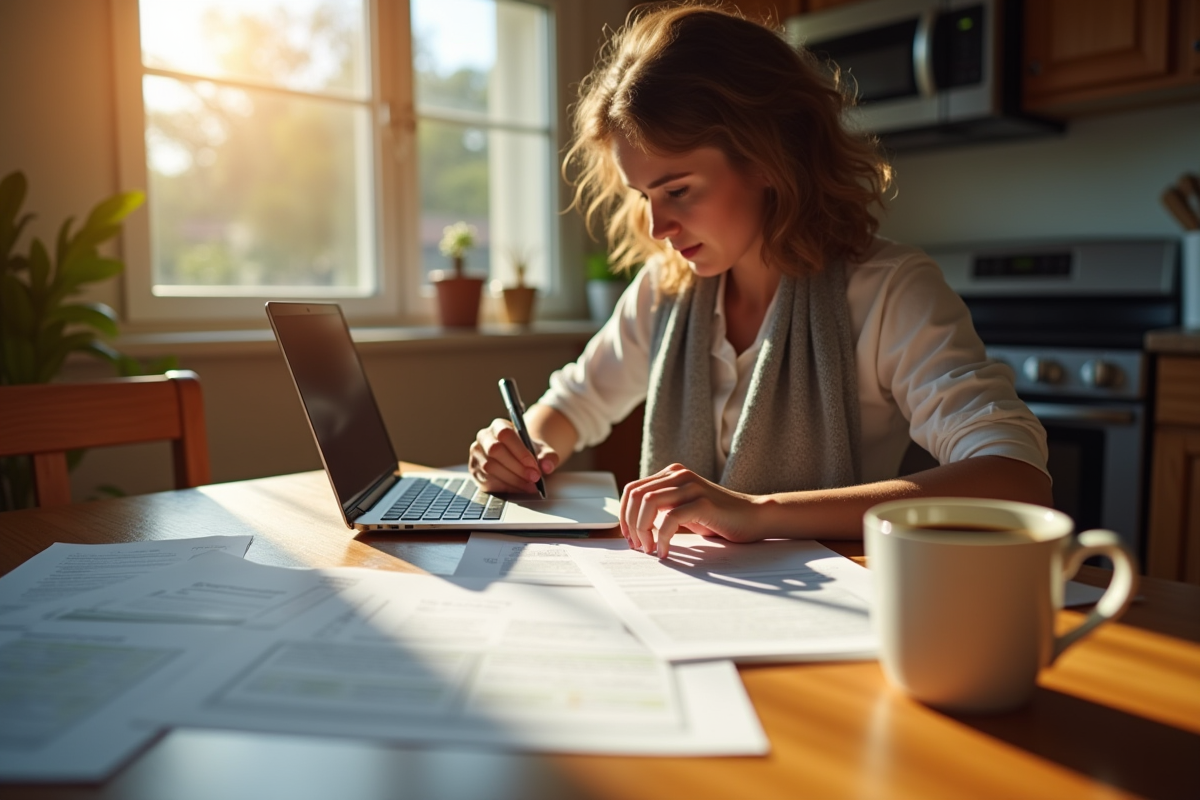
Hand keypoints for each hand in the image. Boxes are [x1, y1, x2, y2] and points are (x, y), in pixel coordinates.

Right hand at [469, 418, 560, 493]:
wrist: (520, 459)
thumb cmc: (529, 452)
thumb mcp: (543, 451)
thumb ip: (548, 457)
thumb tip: (547, 466)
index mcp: (499, 426)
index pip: (505, 434)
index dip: (520, 451)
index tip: (534, 465)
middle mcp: (484, 437)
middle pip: (495, 450)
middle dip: (517, 467)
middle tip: (534, 478)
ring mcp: (477, 454)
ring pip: (490, 467)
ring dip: (512, 479)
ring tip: (529, 485)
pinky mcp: (475, 471)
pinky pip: (487, 480)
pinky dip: (505, 486)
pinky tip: (519, 488)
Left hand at [620, 463, 764, 557]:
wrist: (753, 517)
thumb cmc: (718, 518)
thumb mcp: (682, 509)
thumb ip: (661, 509)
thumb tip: (632, 527)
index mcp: (671, 474)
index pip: (632, 489)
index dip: (624, 515)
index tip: (629, 538)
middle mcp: (678, 475)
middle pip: (636, 495)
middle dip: (631, 524)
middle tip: (639, 546)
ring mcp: (691, 486)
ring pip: (648, 503)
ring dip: (643, 530)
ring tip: (650, 549)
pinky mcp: (703, 502)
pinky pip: (670, 519)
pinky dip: (662, 538)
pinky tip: (665, 551)